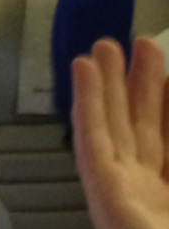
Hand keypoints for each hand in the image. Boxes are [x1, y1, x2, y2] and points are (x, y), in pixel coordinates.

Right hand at [72, 37, 168, 228]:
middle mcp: (145, 184)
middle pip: (142, 123)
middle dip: (140, 83)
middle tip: (138, 44)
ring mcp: (119, 183)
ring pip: (114, 121)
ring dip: (109, 81)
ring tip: (105, 44)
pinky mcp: (101, 184)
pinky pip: (92, 133)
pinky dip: (87, 99)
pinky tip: (83, 68)